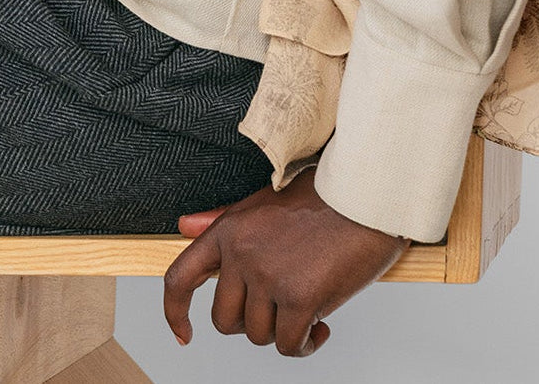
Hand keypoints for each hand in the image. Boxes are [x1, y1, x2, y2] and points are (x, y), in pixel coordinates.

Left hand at [163, 168, 408, 357]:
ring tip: (305, 309)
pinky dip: (304, 344)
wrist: (364, 195)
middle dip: (251, 322)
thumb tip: (184, 226)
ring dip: (283, 332)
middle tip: (279, 308)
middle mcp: (241, 253)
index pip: (181, 277)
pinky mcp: (299, 298)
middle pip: (225, 319)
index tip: (182, 333)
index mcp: (228, 229)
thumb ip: (222, 220)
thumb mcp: (262, 202)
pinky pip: (288, 345)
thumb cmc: (321, 197)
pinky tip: (319, 325)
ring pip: (258, 336)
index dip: (174, 312)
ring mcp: (268, 276)